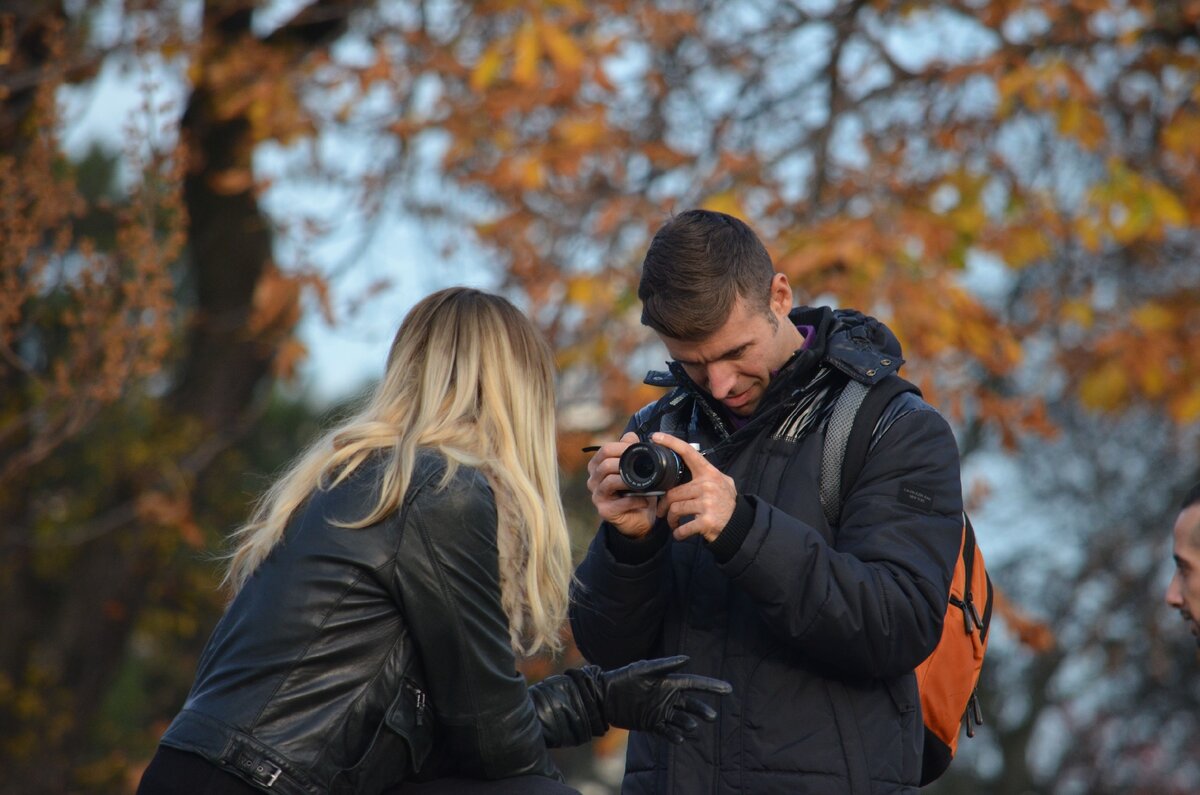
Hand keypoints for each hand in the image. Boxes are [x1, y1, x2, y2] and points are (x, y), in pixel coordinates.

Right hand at [586, 431, 658, 538]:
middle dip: (626, 463)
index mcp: (597, 466)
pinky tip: (645, 499)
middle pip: (605, 464)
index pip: (605, 450)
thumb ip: (630, 450)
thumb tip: (630, 436)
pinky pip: (621, 502)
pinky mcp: (604, 511)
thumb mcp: (635, 467)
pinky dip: (636, 500)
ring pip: (610, 482)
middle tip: (644, 467)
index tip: (640, 449)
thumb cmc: (636, 490)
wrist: (639, 517)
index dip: (622, 447)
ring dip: (630, 482)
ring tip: (644, 484)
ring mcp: (597, 496)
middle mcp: (593, 480)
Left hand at [596, 656, 732, 744]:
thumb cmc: (624, 678)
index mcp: (668, 683)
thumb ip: (664, 665)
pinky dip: (674, 736)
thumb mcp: (643, 669)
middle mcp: (667, 698)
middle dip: (702, 710)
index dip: (711, 687)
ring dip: (688, 724)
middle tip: (711, 716)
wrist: (605, 696)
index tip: (728, 689)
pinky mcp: (651, 724)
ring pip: (681, 720)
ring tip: (691, 727)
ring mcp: (660, 712)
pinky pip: (667, 731)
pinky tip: (680, 739)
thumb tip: (687, 658)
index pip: (695, 684)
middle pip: (691, 705)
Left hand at [649, 433, 737, 541]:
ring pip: (675, 509)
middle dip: (664, 505)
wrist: (739, 525)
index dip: (671, 442)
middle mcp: (708, 485)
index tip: (656, 437)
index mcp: (709, 473)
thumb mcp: (723, 482)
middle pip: (673, 492)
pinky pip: (682, 527)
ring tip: (673, 523)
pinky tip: (680, 533)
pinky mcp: (706, 521)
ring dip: (670, 519)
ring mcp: (707, 503)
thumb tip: (689, 462)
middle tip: (662, 511)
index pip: (688, 453)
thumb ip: (706, 474)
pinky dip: (678, 533)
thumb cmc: (727, 503)